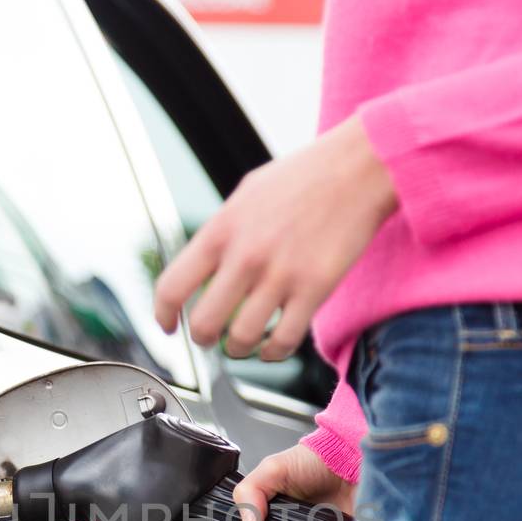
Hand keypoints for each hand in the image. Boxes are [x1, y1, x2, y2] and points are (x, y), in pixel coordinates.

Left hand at [153, 114, 395, 360]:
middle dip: (204, 340)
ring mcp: (280, 274)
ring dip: (239, 350)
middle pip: (204, 325)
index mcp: (222, 230)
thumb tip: (203, 265)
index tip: (168, 325)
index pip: (172, 286)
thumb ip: (222, 231)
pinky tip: (273, 346)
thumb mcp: (247, 194)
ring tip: (244, 344)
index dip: (162, 315)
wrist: (359, 167)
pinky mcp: (315, 289)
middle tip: (212, 339)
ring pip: (242, 340)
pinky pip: (283, 341)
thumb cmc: (305, 177)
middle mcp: (246, 255)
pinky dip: (273, 353)